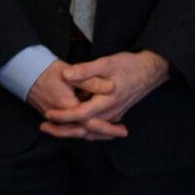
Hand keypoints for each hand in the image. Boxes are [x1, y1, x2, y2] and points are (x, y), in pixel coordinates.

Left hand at [40, 51, 170, 140]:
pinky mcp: (116, 115)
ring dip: (72, 131)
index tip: (47, 113)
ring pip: (91, 131)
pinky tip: (71, 127)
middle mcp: (111, 112)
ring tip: (52, 128)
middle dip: (63, 130)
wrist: (150, 71)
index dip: (63, 115)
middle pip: (85, 129)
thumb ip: (85, 70)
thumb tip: (65, 75)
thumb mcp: (106, 63)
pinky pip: (98, 129)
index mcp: (107, 101)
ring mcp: (114, 116)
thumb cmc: (128, 65)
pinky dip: (84, 130)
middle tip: (43, 127)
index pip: (81, 114)